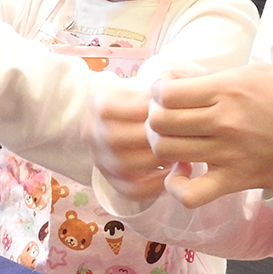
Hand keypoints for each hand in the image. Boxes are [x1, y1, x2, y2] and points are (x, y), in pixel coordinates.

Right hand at [86, 81, 169, 205]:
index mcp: (98, 105)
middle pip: (115, 140)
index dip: (141, 110)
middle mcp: (93, 133)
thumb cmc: (149, 99)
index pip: (109, 109)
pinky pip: (130, 191)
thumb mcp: (151, 84)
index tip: (170, 109)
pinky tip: (171, 175)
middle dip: (151, 139)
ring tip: (179, 155)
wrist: (134, 119)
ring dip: (155, 162)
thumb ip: (162, 82)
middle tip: (180, 136)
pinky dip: (152, 187)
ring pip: (123, 167)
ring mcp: (100, 159)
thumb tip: (174, 87)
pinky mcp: (112, 181)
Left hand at [148, 64, 272, 207]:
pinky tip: (181, 175)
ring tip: (175, 142)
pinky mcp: (233, 181)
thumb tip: (179, 83)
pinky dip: (177, 187)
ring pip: (167, 152)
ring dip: (163, 146)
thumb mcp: (255, 72)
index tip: (167, 92)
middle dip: (155, 118)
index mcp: (227, 90)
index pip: (166, 93)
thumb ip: (215, 77)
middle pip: (160, 122)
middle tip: (167, 117)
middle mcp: (222, 122)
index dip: (158, 91)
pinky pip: (190, 194)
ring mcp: (226, 154)